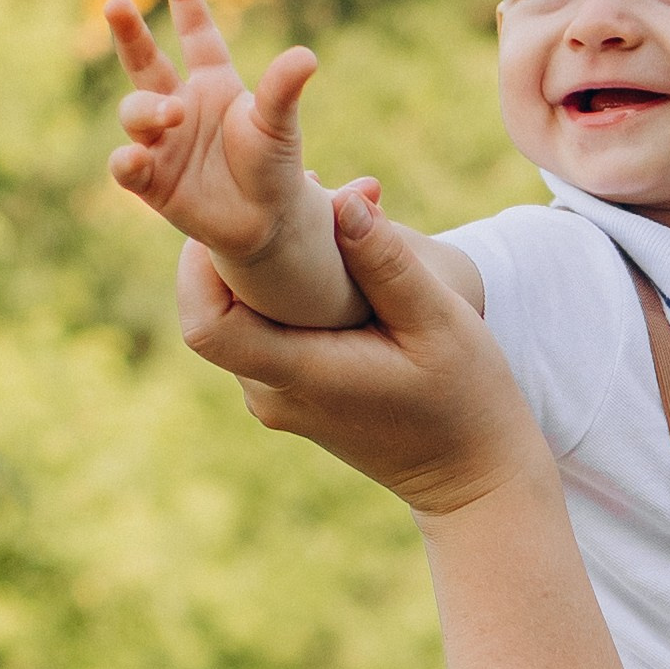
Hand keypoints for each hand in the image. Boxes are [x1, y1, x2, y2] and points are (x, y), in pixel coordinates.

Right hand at [106, 0, 317, 262]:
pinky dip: (128, 159)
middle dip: (130, 32)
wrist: (267, 222)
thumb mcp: (279, 123)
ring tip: (172, 114)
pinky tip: (135, 155)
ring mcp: (162, 142)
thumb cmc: (274, 163)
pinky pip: (128, 166)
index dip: (186, 0)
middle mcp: (180, 104)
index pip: (196, 34)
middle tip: (118, 3)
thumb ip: (282, 90)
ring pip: (135, 112)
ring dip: (147, 109)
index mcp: (213, 83)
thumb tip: (306, 57)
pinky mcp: (152, 181)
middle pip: (146, 62)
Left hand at [176, 187, 540, 516]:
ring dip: (266, 265)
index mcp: (300, 376)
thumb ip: (387, 262)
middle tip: (295, 192)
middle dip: (242, 247)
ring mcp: (276, 398)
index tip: (236, 212)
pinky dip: (285, 291)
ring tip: (322, 214)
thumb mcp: (440, 322)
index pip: (207, 326)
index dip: (198, 266)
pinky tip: (333, 257)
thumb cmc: (466, 398)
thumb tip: (343, 199)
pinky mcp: (289, 394)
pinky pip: (264, 331)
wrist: (471, 476)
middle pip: (217, 310)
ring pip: (241, 317)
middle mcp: (271, 394)